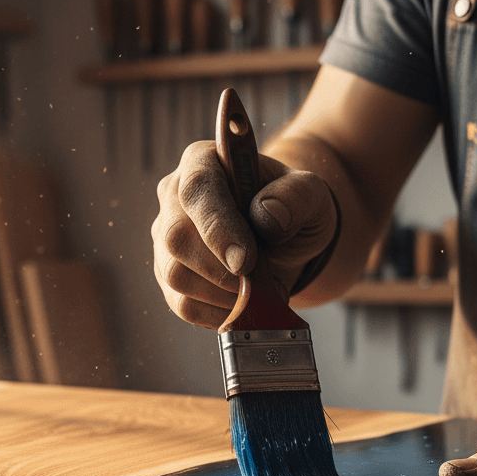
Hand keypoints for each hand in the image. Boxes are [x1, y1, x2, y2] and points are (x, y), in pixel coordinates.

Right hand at [151, 141, 339, 328]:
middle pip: (176, 239)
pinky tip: (244, 304)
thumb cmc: (294, 209)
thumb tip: (267, 215)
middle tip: (260, 281)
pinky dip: (219, 312)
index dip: (217, 229)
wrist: (286, 241)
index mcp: (203, 163)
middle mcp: (174, 198)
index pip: (197, 191)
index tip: (245, 261)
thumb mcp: (311, 194)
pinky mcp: (169, 274)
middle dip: (221, 270)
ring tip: (259, 290)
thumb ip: (296, 196)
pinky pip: (183, 304)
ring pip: (176, 276)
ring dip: (224, 294)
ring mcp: (165, 239)